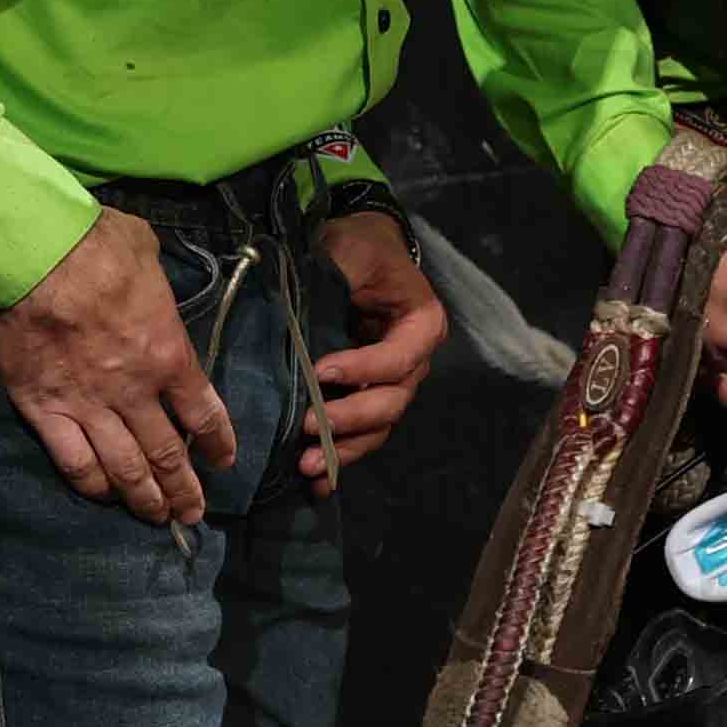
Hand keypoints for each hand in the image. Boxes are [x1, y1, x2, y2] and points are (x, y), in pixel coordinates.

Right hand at [0, 208, 235, 529]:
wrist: (36, 256)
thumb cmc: (97, 246)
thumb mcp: (148, 254)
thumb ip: (156, 284)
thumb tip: (152, 282)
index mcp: (168, 354)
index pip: (204, 412)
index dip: (217, 442)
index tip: (223, 462)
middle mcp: (135, 392)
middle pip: (168, 454)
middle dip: (184, 489)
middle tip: (193, 513)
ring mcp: (89, 407)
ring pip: (125, 469)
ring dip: (145, 499)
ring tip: (157, 517)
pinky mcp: (46, 412)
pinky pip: (74, 462)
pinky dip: (93, 485)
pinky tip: (103, 495)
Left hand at [301, 205, 447, 485]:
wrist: (358, 248)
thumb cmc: (359, 246)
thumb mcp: (352, 249)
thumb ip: (341, 276)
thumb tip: (303, 311)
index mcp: (422, 324)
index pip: (398, 358)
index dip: (363, 369)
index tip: (320, 370)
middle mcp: (414, 361)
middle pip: (390, 402)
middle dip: (349, 418)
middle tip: (307, 425)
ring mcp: (393, 384)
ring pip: (377, 427)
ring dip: (344, 449)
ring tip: (307, 466)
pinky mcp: (369, 396)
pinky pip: (363, 434)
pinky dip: (341, 456)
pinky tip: (316, 480)